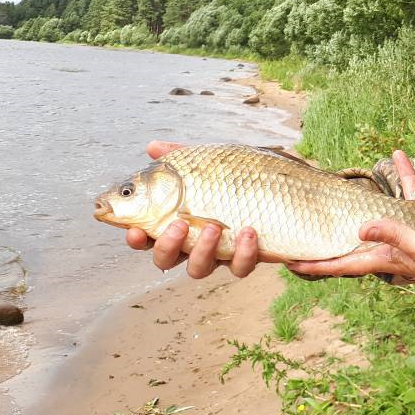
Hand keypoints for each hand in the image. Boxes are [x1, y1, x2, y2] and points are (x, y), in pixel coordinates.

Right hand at [124, 140, 261, 278]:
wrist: (280, 188)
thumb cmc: (235, 176)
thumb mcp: (209, 163)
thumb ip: (180, 157)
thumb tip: (153, 146)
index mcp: (176, 221)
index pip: (147, 236)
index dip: (137, 239)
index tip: (135, 231)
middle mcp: (192, 243)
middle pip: (165, 259)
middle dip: (167, 246)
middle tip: (179, 224)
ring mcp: (217, 254)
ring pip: (198, 268)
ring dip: (202, 250)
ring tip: (214, 227)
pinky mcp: (244, 259)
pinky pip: (239, 267)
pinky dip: (243, 253)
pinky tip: (249, 232)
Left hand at [289, 151, 414, 299]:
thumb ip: (395, 237)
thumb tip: (362, 228)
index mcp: (384, 259)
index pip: (341, 263)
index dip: (315, 264)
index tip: (288, 262)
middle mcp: (389, 248)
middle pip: (350, 240)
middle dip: (327, 234)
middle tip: (301, 225)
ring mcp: (405, 234)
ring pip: (376, 213)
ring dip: (361, 198)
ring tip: (340, 185)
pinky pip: (406, 196)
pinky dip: (401, 177)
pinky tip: (398, 156)